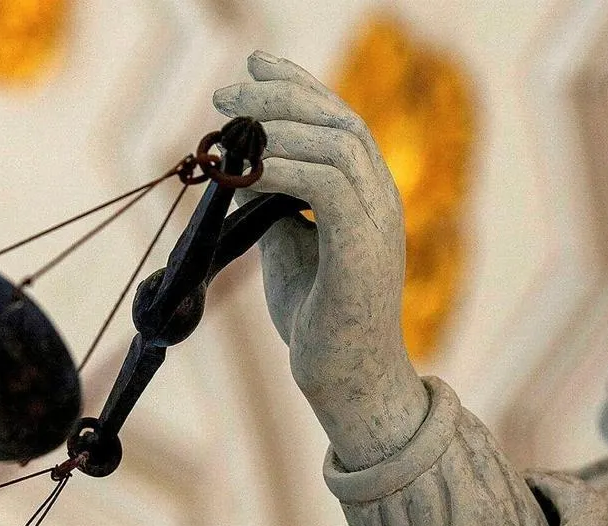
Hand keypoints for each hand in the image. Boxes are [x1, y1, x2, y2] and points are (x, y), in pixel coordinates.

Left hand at [213, 52, 427, 469]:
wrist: (346, 380)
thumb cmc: (319, 318)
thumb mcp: (288, 249)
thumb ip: (274, 207)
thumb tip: (242, 169)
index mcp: (368, 194)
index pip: (339, 120)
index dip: (298, 84)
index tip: (253, 65)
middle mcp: (382, 199)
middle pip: (339, 120)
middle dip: (281, 95)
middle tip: (225, 93)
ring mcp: (379, 224)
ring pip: (338, 145)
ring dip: (279, 126)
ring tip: (231, 124)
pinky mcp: (363, 252)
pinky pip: (328, 188)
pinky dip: (286, 170)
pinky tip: (249, 171)